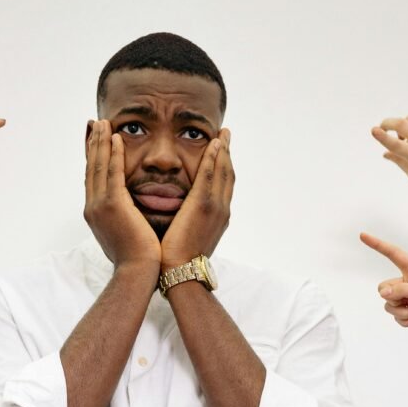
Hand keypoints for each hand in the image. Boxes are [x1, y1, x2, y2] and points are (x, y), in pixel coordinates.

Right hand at [83, 120, 160, 273]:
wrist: (137, 272)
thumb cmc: (137, 259)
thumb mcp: (125, 234)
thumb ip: (123, 218)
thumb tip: (128, 212)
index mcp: (95, 214)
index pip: (92, 179)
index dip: (93, 158)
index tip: (96, 140)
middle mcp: (93, 208)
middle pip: (90, 168)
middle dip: (93, 144)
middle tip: (96, 123)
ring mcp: (100, 206)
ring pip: (98, 166)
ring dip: (101, 142)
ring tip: (104, 123)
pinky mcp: (113, 205)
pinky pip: (112, 173)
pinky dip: (112, 153)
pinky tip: (116, 137)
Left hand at [161, 128, 233, 268]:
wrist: (182, 272)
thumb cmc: (179, 261)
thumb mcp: (188, 238)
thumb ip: (189, 224)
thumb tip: (182, 220)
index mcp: (218, 218)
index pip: (223, 186)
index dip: (224, 167)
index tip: (222, 151)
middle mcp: (221, 210)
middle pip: (227, 175)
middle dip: (227, 154)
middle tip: (226, 135)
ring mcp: (215, 207)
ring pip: (222, 172)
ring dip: (223, 150)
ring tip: (222, 134)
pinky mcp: (203, 205)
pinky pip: (210, 175)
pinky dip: (214, 158)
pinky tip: (213, 143)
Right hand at [360, 232, 407, 331]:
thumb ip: (403, 290)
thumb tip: (383, 293)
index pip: (393, 254)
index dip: (377, 244)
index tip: (363, 235)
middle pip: (384, 288)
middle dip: (392, 298)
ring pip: (389, 304)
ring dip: (400, 312)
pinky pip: (396, 316)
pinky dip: (403, 320)